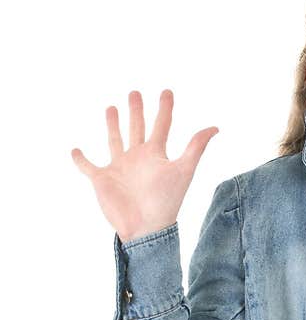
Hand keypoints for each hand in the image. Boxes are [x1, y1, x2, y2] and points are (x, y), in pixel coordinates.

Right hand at [71, 89, 218, 240]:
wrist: (145, 227)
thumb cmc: (166, 201)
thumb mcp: (183, 170)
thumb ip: (196, 148)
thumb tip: (215, 127)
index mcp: (155, 154)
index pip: (162, 126)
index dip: (165, 109)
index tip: (166, 91)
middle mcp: (138, 158)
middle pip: (137, 128)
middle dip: (136, 111)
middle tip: (135, 92)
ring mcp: (119, 168)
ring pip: (115, 140)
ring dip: (113, 125)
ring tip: (111, 107)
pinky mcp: (102, 179)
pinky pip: (87, 167)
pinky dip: (79, 159)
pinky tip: (74, 150)